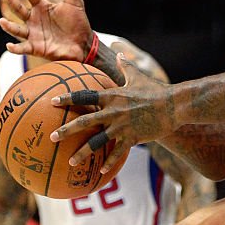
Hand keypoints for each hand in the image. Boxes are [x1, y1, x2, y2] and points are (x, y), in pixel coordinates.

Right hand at [0, 0, 93, 61]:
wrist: (83, 44)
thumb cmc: (78, 22)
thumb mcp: (76, 2)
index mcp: (42, 7)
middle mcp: (35, 19)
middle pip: (19, 10)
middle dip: (12, 2)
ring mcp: (34, 33)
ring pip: (17, 29)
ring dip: (8, 26)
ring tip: (1, 21)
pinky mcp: (36, 47)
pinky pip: (23, 48)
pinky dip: (15, 48)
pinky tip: (9, 46)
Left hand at [51, 54, 178, 174]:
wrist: (174, 105)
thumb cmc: (156, 90)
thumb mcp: (139, 76)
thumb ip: (126, 67)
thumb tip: (120, 53)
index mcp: (113, 96)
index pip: (85, 95)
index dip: (68, 98)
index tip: (53, 101)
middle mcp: (114, 111)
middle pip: (85, 121)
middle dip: (66, 130)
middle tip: (51, 137)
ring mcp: (122, 126)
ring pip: (97, 141)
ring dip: (82, 152)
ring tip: (70, 161)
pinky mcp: (133, 138)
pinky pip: (118, 152)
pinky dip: (109, 162)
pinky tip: (101, 171)